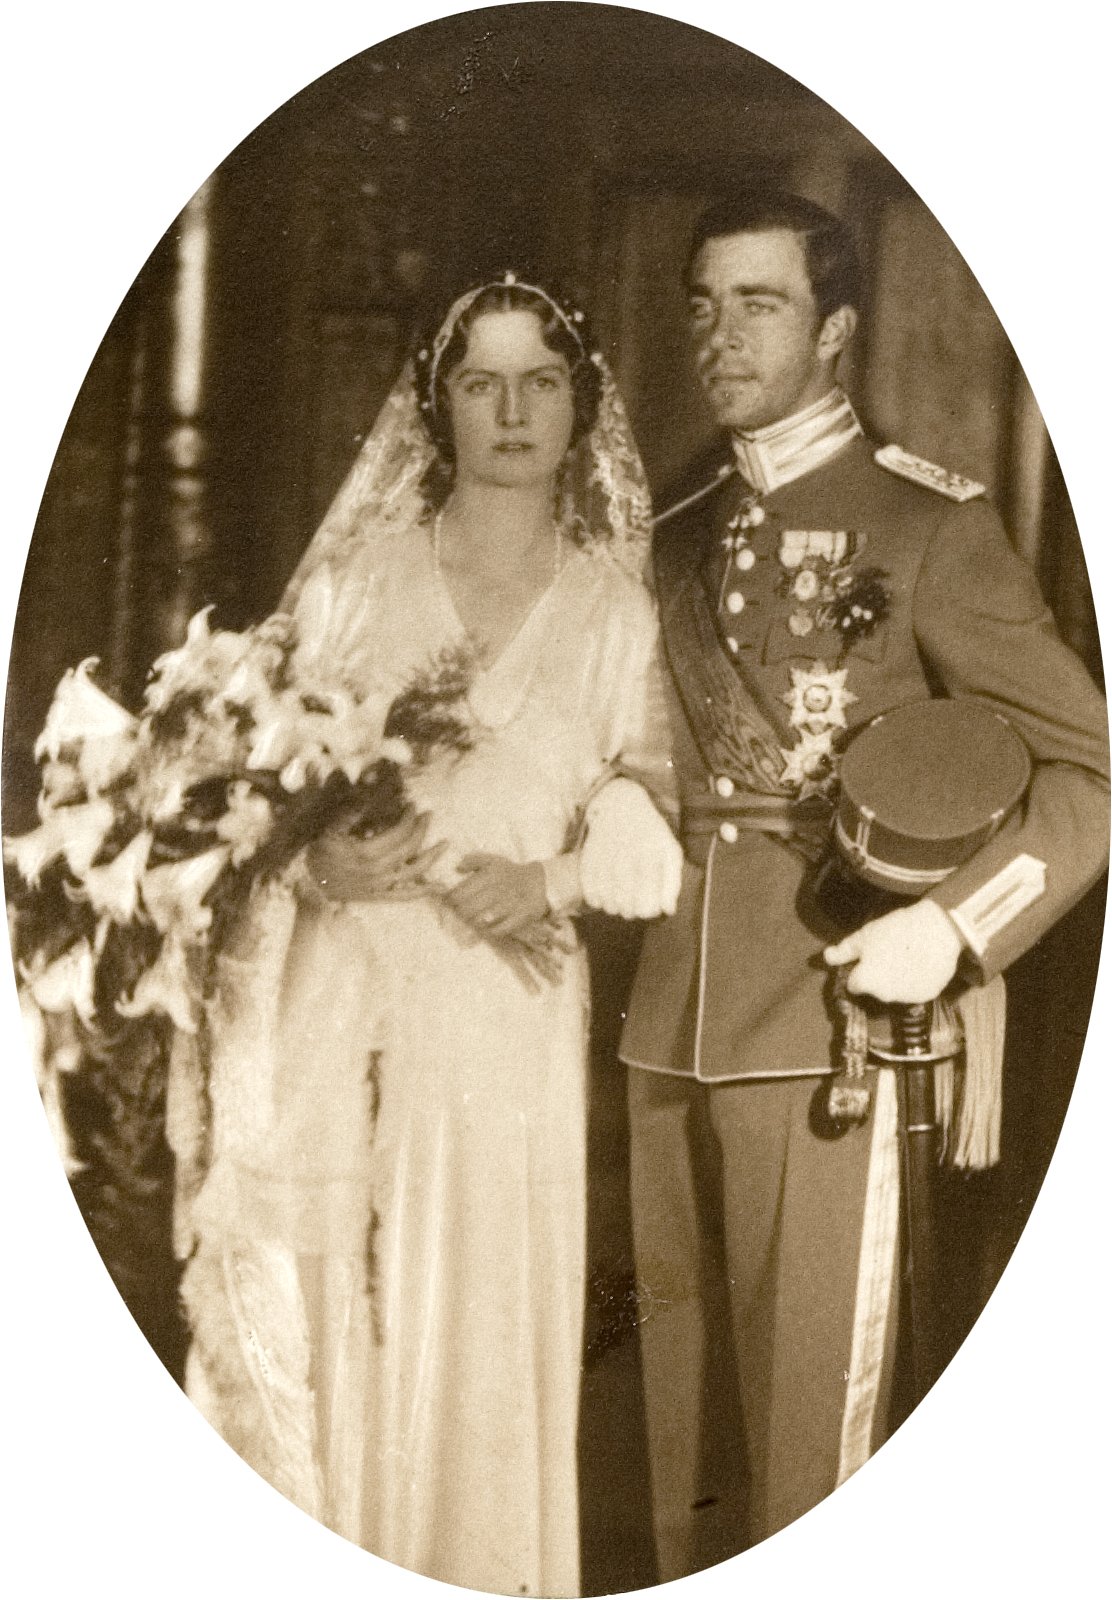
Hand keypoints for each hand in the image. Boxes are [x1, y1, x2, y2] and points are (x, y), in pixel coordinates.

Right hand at [304, 811, 444, 902]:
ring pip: (414, 871)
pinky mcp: (379, 896)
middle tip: (427, 815)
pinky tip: (440, 887)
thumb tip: (366, 795)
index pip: (398, 832)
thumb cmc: (317, 855)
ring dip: (432, 856)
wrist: (308, 885)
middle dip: (421, 829)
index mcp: (366, 852)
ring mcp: (380, 886)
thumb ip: (349, 814)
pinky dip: (424, 891)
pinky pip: (406, 896)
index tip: (412, 806)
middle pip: (409, 848)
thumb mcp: (329, 831)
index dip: (409, 818)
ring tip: (444, 843)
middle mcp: (377, 870)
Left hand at [444, 853, 548, 937]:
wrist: (541, 881)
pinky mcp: (521, 916)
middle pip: (467, 910)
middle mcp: (498, 889)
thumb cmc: (510, 873)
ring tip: (474, 920)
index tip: (451, 903)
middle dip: (461, 914)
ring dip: (474, 922)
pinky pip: (499, 930)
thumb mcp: (493, 861)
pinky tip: (488, 927)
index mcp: (489, 875)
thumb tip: (457, 868)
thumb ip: (473, 860)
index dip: (451, 901)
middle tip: (462, 914)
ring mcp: (510, 904)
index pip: (459, 894)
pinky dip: (490, 931)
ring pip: (480, 920)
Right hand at [580, 777, 682, 918]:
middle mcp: (625, 856)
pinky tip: (603, 897)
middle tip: (632, 909)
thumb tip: (668, 910)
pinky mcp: (588, 858)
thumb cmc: (650, 834)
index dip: (648, 911)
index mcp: (650, 856)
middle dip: (630, 912)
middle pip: (625, 904)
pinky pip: (589, 890)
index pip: (647, 901)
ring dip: (613, 907)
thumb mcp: (670, 851)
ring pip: (606, 900)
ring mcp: (604, 858)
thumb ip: (673, 882)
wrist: (620, 807)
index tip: (648, 910)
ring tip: (618, 903)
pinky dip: (595, 898)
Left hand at [824, 899, 963, 1003]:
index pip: (853, 984)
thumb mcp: (864, 935)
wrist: (938, 930)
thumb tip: (827, 958)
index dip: (859, 971)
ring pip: (895, 991)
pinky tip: (921, 963)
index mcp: (866, 982)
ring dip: (896, 980)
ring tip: (907, 956)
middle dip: (878, 977)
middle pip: (875, 989)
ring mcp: (907, 998)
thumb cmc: (896, 930)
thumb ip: (844, 951)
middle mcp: (884, 996)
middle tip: (889, 953)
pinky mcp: (927, 996)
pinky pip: (915, 991)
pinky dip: (916, 982)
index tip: (869, 958)